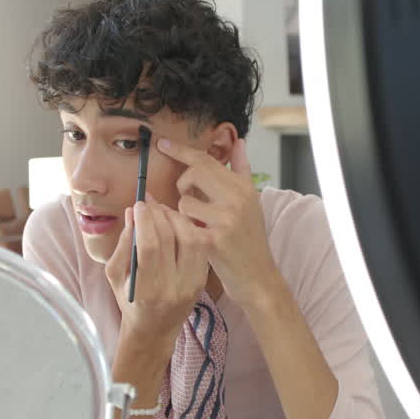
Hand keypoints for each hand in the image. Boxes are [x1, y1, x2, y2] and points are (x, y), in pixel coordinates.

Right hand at [104, 198, 210, 352]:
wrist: (154, 329)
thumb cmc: (129, 300)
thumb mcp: (116, 275)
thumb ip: (123, 244)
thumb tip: (133, 213)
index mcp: (147, 290)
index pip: (150, 247)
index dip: (145, 221)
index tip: (138, 205)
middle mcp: (172, 289)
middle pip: (170, 239)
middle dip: (159, 214)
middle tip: (150, 202)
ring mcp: (191, 285)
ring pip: (191, 240)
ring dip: (177, 219)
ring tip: (163, 211)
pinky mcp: (202, 281)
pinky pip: (200, 247)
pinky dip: (189, 230)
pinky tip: (176, 224)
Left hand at [156, 137, 280, 309]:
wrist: (257, 276)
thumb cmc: (250, 238)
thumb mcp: (251, 201)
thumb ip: (242, 170)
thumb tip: (239, 142)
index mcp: (243, 187)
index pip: (206, 160)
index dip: (181, 150)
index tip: (162, 143)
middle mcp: (236, 200)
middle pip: (193, 173)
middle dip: (183, 183)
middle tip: (189, 197)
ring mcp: (225, 220)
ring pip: (185, 202)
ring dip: (184, 213)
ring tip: (198, 224)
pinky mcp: (214, 241)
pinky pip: (184, 224)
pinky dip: (182, 228)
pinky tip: (193, 235)